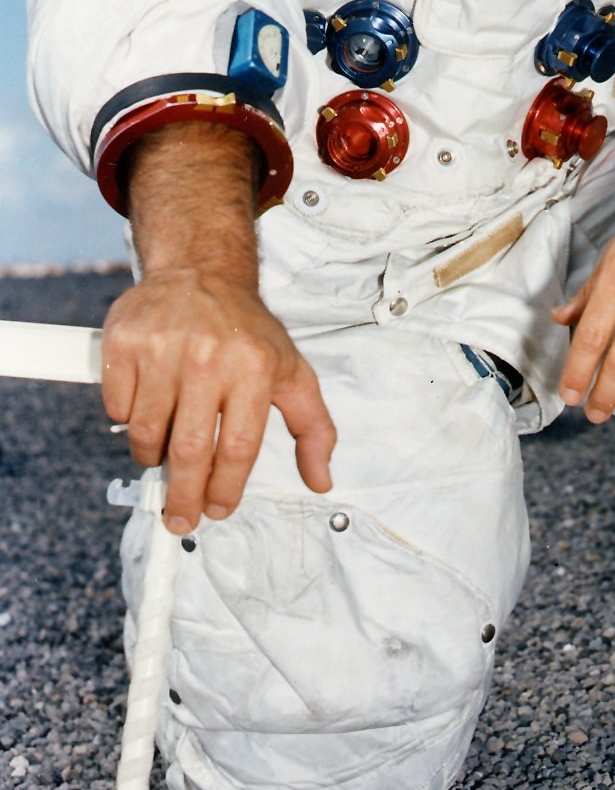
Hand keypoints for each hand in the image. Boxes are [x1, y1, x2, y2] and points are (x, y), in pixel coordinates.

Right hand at [102, 272, 335, 534]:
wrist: (202, 272)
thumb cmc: (249, 332)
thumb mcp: (293, 373)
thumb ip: (313, 429)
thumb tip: (321, 479)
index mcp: (256, 368)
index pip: (238, 448)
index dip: (225, 489)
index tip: (217, 509)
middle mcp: (210, 358)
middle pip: (190, 450)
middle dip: (184, 496)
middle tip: (180, 517)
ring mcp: (163, 349)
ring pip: (147, 433)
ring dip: (154, 458)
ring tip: (165, 457)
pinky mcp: (125, 342)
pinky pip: (118, 407)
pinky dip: (127, 423)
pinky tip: (147, 412)